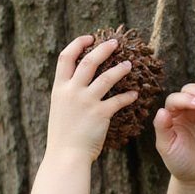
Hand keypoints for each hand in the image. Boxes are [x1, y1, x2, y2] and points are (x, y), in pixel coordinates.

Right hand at [46, 35, 137, 160]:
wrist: (65, 156)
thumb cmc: (63, 135)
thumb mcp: (59, 109)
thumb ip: (67, 94)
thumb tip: (76, 82)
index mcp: (59, 88)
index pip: (65, 57)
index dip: (77, 44)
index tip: (89, 38)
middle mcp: (71, 91)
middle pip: (89, 61)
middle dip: (103, 49)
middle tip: (115, 43)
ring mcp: (86, 102)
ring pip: (106, 77)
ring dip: (120, 68)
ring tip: (129, 64)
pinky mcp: (100, 114)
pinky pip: (118, 100)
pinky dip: (128, 96)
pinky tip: (135, 94)